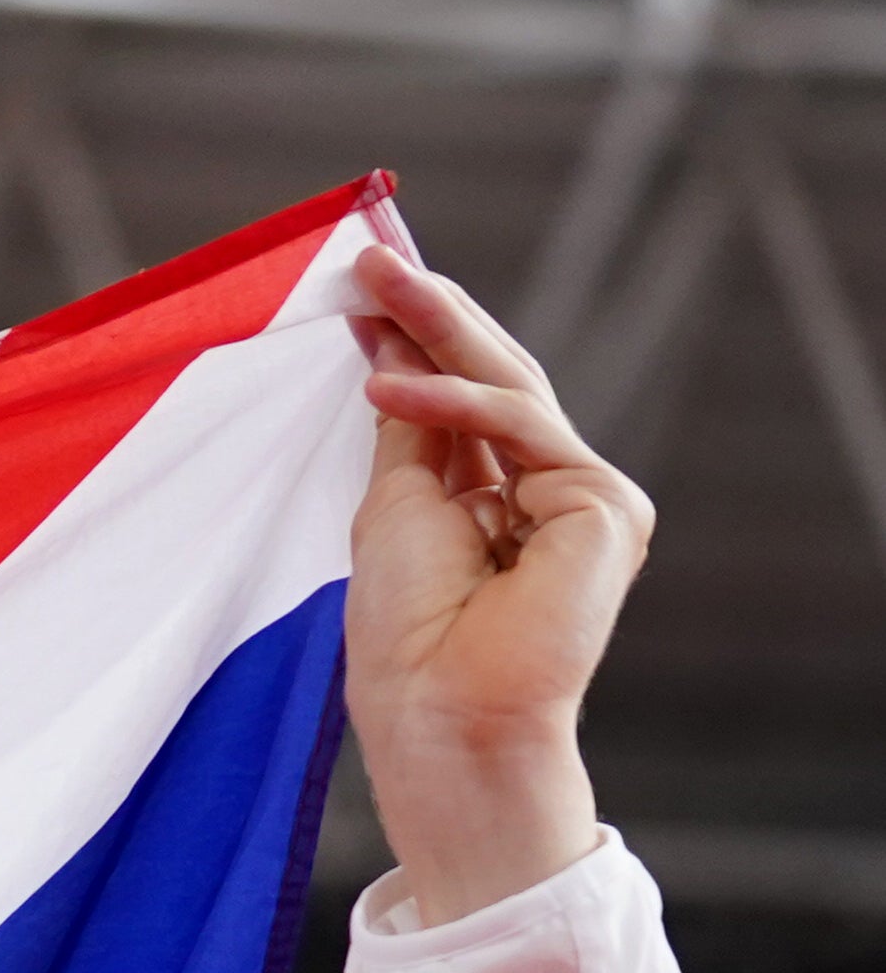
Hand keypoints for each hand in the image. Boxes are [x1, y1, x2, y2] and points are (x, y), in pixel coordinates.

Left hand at [344, 249, 644, 926]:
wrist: (442, 717)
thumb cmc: (405, 638)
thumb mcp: (393, 509)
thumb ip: (409, 432)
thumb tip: (394, 349)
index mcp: (501, 503)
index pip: (460, 402)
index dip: (413, 341)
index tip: (363, 291)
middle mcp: (552, 495)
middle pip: (491, 382)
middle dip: (429, 314)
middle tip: (372, 255)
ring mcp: (587, 500)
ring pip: (509, 388)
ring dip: (436, 326)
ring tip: (371, 282)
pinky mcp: (608, 507)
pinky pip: (519, 428)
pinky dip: (448, 399)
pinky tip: (383, 379)